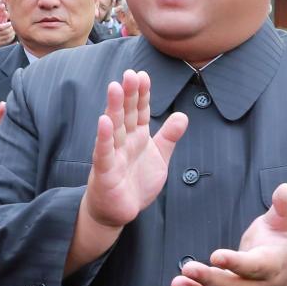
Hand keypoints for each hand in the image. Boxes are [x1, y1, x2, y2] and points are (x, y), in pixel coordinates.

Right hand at [80, 70, 188, 229]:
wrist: (118, 211)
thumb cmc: (136, 183)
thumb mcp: (159, 158)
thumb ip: (169, 137)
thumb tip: (183, 116)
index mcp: (137, 137)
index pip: (140, 111)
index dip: (142, 94)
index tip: (143, 75)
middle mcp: (124, 141)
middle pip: (127, 114)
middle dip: (129, 94)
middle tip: (130, 73)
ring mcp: (113, 154)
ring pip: (114, 128)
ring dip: (114, 107)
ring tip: (114, 87)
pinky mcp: (105, 171)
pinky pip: (104, 152)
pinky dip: (104, 137)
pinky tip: (103, 121)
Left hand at [172, 183, 286, 285]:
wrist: (286, 283)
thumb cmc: (279, 248)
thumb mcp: (283, 225)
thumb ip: (282, 208)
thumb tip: (284, 188)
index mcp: (271, 265)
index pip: (254, 267)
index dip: (235, 263)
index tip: (216, 256)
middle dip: (209, 279)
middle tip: (188, 269)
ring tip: (177, 284)